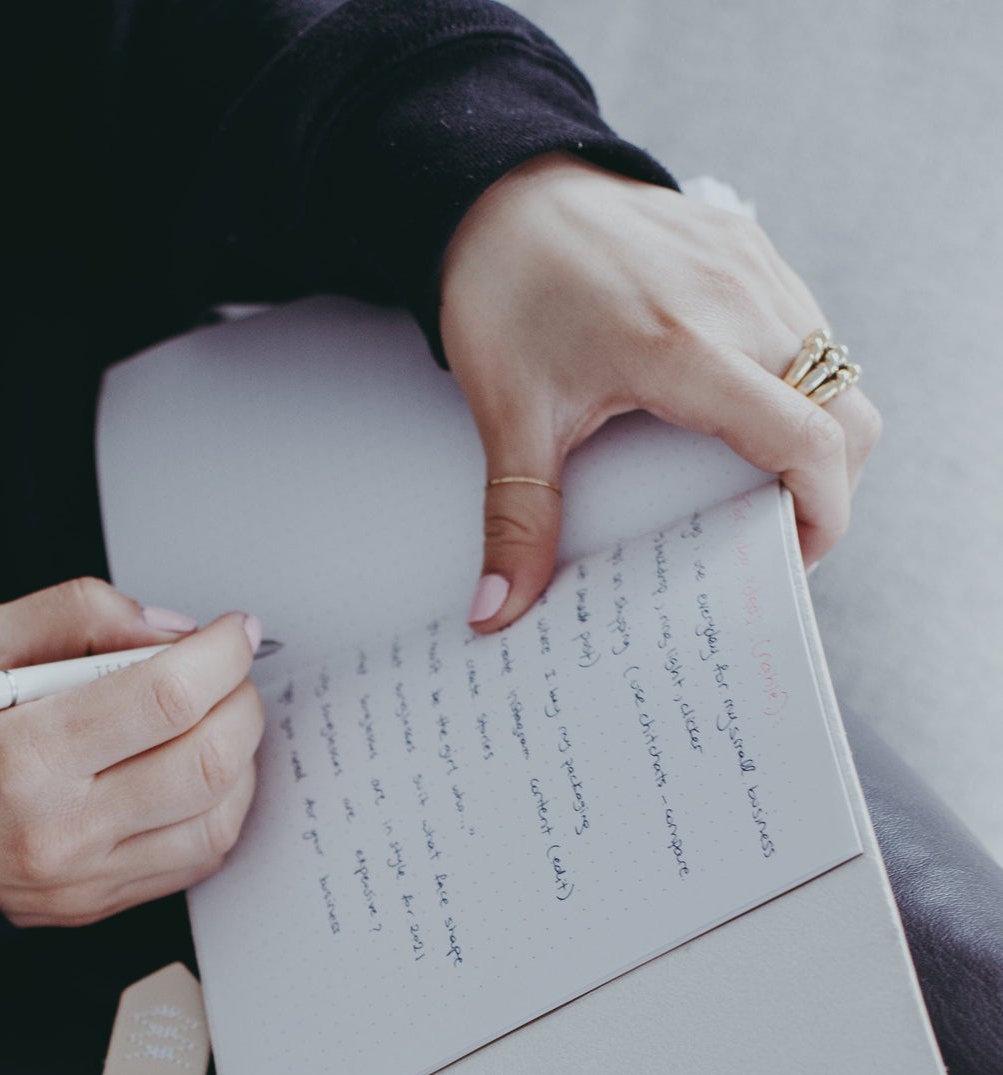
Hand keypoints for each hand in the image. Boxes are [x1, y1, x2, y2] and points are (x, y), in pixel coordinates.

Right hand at [0, 579, 263, 926]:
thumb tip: (175, 632)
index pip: (165, 700)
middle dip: (241, 703)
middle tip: (230, 673)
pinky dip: (221, 806)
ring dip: (241, 757)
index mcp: (22, 756)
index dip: (220, 656)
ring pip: (218, 817)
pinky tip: (197, 772)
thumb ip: (77, 613)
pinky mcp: (99, 903)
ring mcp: (84, 878)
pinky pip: (200, 857)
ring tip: (217, 719)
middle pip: (207, 762)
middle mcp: (58, 829)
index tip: (232, 632)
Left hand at [438, 153, 881, 630]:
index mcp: (685, 348)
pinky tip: (741, 414)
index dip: (823, 512)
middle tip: (774, 531)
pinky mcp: (750, 248)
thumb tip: (496, 611)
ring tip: (757, 481)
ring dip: (817, 432)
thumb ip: (516, 520)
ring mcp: (753, 268)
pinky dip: (798, 384)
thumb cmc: (505, 296)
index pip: (808, 438)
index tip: (792, 559)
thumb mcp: (507, 416)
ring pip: (837, 369)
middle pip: (847, 412)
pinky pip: (808, 327)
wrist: (500, 193)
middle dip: (830, 484)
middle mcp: (739, 302)